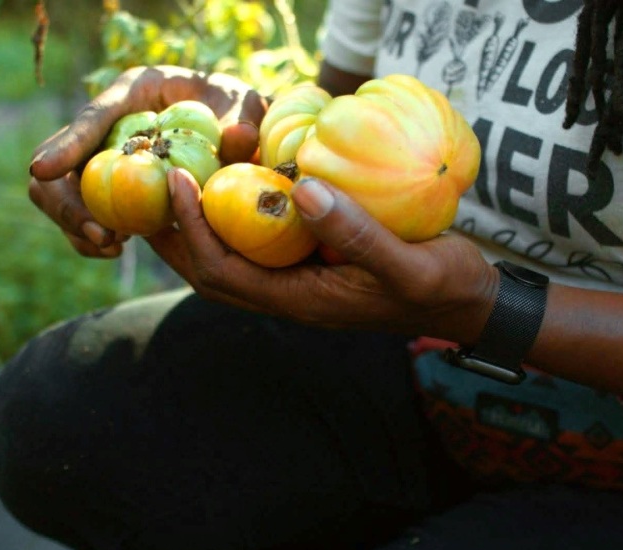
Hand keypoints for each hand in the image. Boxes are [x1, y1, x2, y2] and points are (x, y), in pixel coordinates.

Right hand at [28, 66, 266, 256]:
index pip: (92, 117)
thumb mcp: (245, 106)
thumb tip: (237, 137)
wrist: (228, 123)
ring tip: (112, 246)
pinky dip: (87, 235)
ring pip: (57, 192)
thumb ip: (244, 121)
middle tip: (105, 235)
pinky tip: (115, 247)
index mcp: (134, 90)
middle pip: (58, 161)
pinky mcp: (103, 184)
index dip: (66, 145)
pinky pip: (77, 213)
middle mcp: (106, 122)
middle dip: (67, 203)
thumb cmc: (233, 106)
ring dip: (73, 224)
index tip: (43, 171)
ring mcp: (98, 154)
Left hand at [147, 168, 499, 344]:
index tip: (177, 180)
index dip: (192, 229)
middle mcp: (290, 292)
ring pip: (233, 252)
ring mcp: (299, 278)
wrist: (468, 300)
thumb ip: (357, 233)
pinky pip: (263, 238)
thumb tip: (304, 188)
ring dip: (204, 218)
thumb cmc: (441, 287)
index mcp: (301, 301)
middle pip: (212, 268)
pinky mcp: (314, 260)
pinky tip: (242, 174)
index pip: (223, 270)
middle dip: (177, 232)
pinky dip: (242, 208)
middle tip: (154, 184)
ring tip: (186, 174)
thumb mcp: (408, 264)